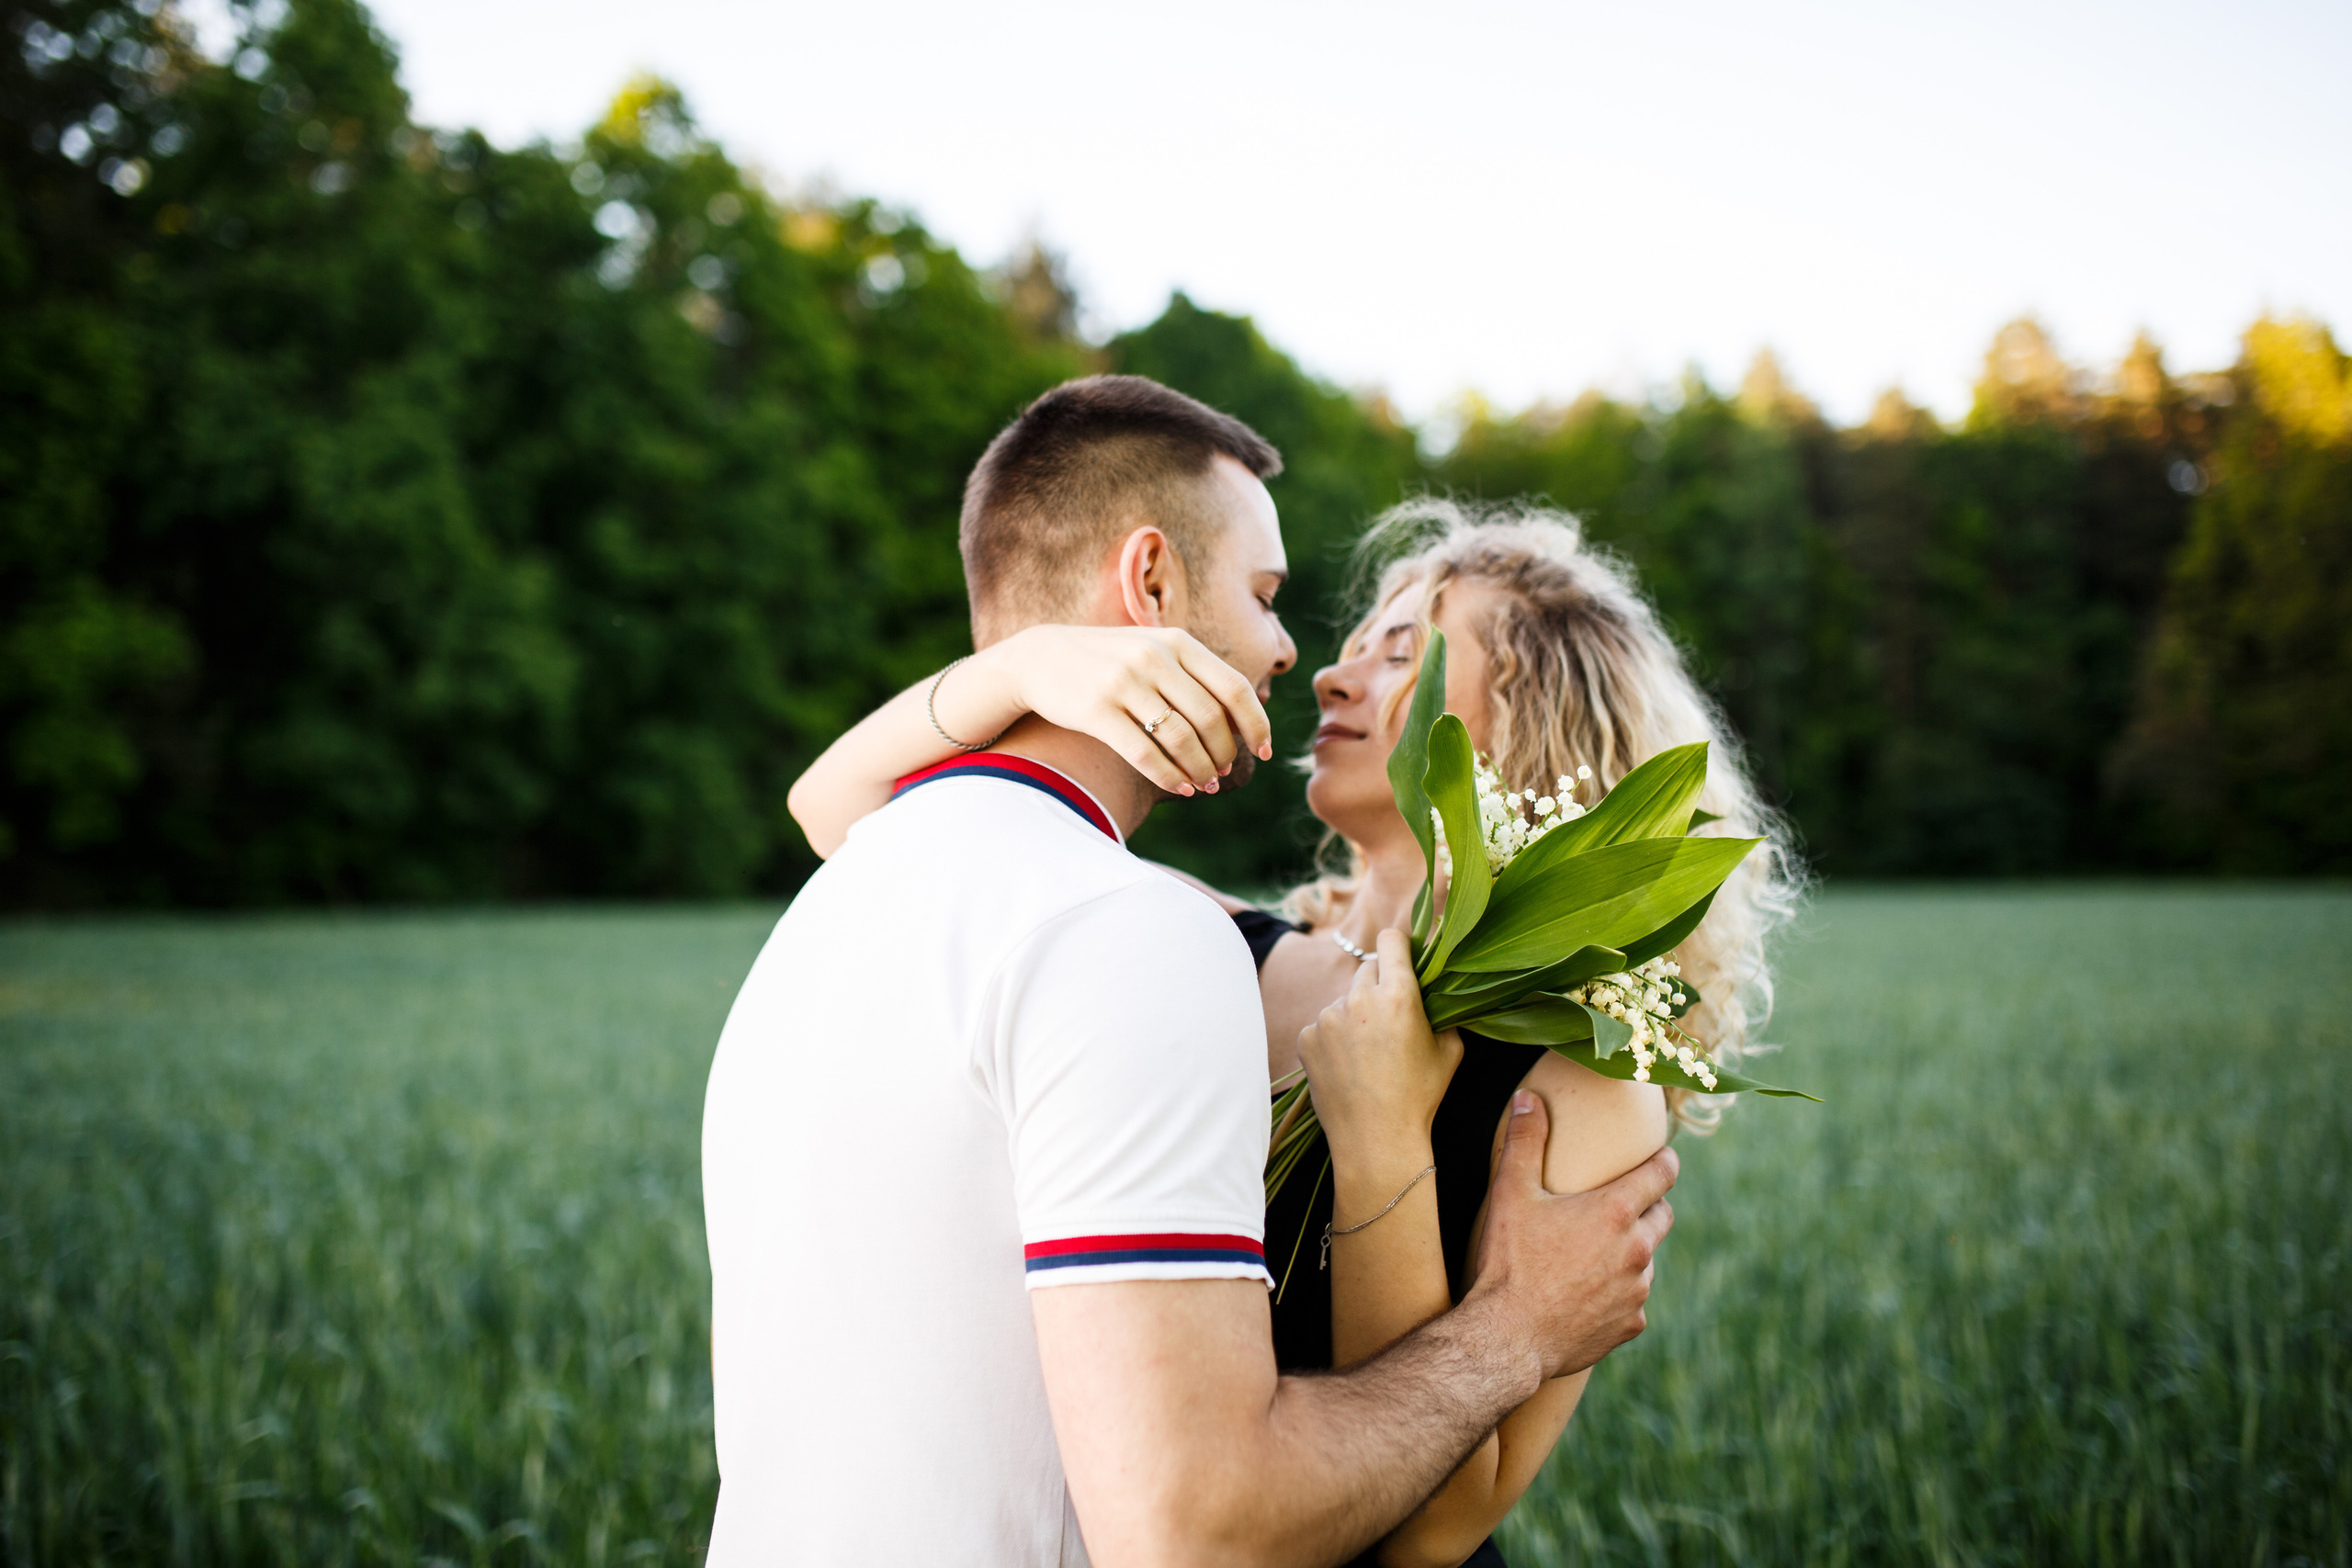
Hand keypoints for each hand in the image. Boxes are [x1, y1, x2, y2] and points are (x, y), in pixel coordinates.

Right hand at [999, 625, 1272, 796]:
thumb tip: (1245, 718)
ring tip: (1204, 784)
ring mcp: (1124, 683)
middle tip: (1223, 772)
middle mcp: (1154, 658)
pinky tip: (1180, 787)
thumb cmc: (1109, 662)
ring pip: (1181, 739)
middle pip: (1210, 718)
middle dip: (1225, 753)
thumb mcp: (1154, 651)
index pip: (1233, 687)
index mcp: (1177, 642)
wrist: (1040, 658)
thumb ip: (1195, 675)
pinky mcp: (1097, 710)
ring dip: (1200, 769)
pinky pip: (1144, 753)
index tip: (1263, 750)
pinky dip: (1169, 776)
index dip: (1256, 723)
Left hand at [1297, 929, 1463, 1163]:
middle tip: (1390, 1016)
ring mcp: (1327, 1018)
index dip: (1399, 945)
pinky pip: (1322, 1024)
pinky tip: (1347, 1064)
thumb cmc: (1419, 1096)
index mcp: (1398, 995)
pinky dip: (1333, 1037)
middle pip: (1367, 968)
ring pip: (1344, 999)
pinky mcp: (1306, 1037)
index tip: (1403, 955)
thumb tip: (1437, 994)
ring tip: (1368, 1051)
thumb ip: (1443, 1012)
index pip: (1391, 939)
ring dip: (1354, 1013)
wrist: (1376, 1139)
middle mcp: (1358, 999)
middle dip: (1379, 985)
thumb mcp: (1450, 1051)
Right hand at [1467, 1093, 1676, 1380]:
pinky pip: (1634, 1301)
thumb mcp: (1511, 1193)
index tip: (1661, 1158)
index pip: (1663, 1173)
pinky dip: (1618, 1294)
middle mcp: (1638, 1250)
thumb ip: (1525, 1140)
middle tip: (1621, 1205)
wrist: (1508, 1336)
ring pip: (1647, 1261)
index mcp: (1616, 1211)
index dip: (1664, 1161)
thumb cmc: (1509, 1261)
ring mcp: (1638, 1291)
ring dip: (1630, 1253)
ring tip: (1594, 1253)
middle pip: (1662, 1216)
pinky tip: (1587, 1294)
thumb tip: (1529, 1097)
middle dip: (1648, 1206)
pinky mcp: (1631, 1325)